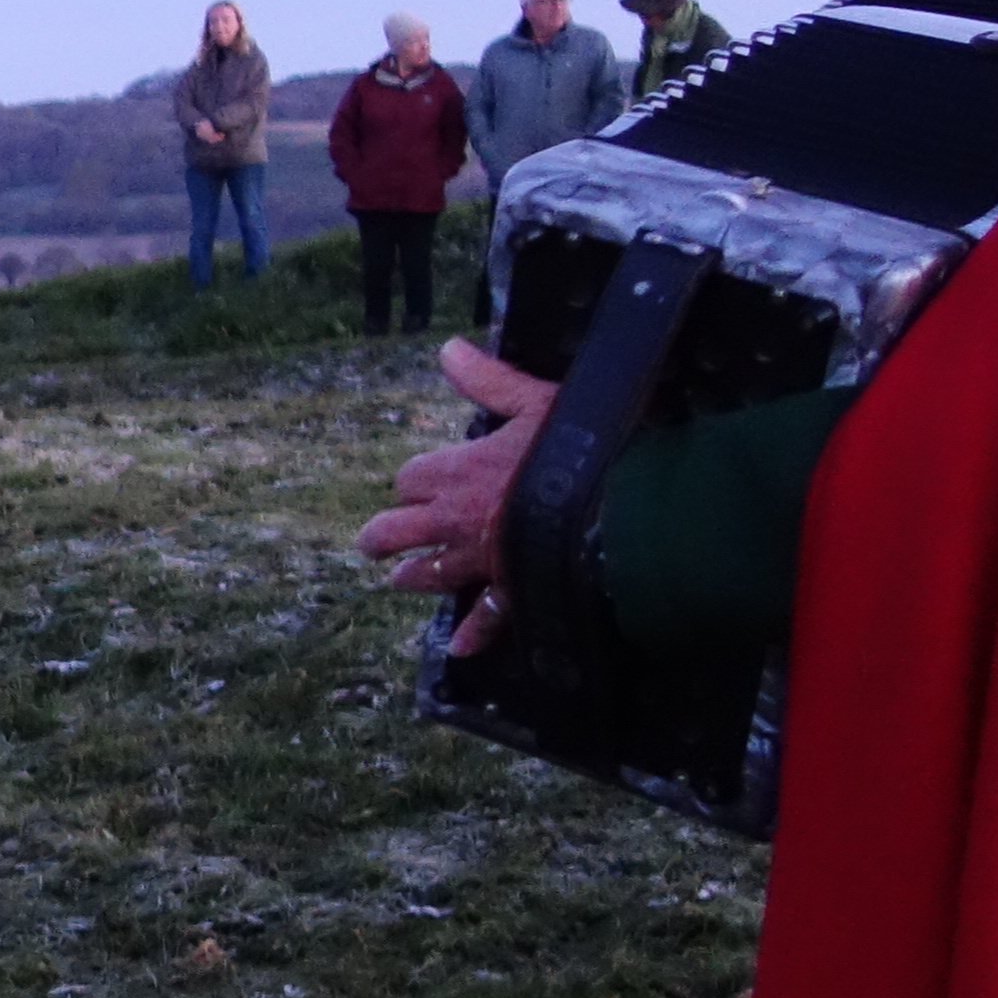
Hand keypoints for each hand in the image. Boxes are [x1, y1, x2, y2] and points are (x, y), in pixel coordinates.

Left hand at [354, 336, 562, 657]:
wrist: (623, 501)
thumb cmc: (583, 443)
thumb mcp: (536, 400)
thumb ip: (488, 381)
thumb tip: (448, 349)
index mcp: (459, 472)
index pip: (412, 477)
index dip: (416, 479)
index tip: (424, 480)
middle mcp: (457, 519)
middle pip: (395, 531)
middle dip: (383, 536)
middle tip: (374, 542)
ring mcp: (481, 558)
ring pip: (428, 574)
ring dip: (413, 577)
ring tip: (398, 579)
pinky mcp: (511, 588)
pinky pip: (486, 616)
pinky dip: (474, 632)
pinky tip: (460, 648)